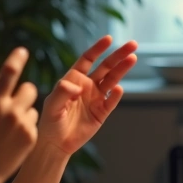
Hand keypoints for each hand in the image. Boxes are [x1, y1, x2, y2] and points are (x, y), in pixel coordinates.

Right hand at [0, 47, 39, 182]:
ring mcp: (24, 125)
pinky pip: (33, 121)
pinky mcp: (32, 137)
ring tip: (8, 126)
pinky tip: (12, 137)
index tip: (22, 51)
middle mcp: (11, 111)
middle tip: (11, 102)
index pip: (10, 72)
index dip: (17, 58)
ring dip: (23, 109)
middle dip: (21, 92)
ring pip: (32, 106)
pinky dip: (25, 125)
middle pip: (29, 88)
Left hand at [38, 36, 137, 155]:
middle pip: (106, 67)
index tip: (109, 39)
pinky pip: (111, 101)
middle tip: (133, 45)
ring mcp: (96, 98)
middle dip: (118, 55)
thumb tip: (76, 84)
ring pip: (112, 80)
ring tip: (132, 58)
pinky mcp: (102, 112)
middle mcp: (87, 86)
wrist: (56, 144)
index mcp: (74, 79)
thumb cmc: (50, 123)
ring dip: (122, 69)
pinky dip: (116, 95)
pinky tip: (118, 89)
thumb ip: (62, 92)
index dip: (98, 49)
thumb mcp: (52, 106)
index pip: (88, 59)